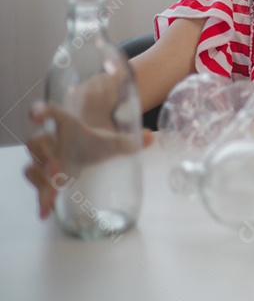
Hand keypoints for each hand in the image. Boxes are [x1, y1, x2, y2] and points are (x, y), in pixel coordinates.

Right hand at [23, 100, 153, 220]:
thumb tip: (150, 137)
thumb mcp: (110, 141)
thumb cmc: (93, 142)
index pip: (49, 113)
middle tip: (58, 167)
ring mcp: (42, 161)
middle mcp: (47, 141)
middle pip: (37, 143)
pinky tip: (45, 212)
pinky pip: (36, 188)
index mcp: (62, 124)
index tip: (38, 115)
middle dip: (46, 155)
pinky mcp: (44, 179)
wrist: (84, 152)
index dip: (40, 111)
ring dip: (41, 177)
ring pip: (32, 166)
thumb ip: (128, 140)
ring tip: (54, 187)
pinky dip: (40, 200)